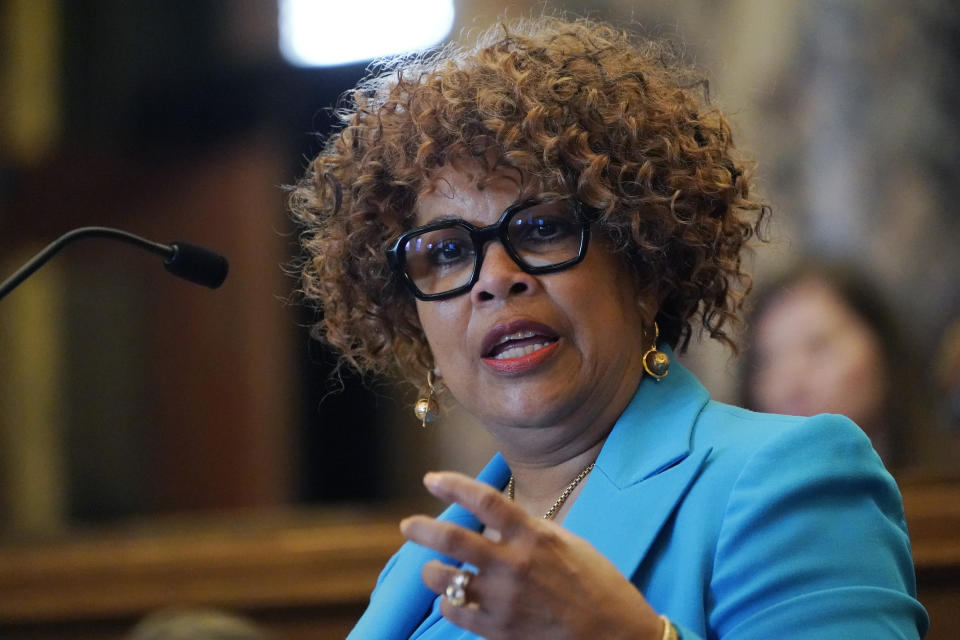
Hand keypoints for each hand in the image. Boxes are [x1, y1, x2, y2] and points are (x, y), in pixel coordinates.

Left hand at [400, 471, 663, 639]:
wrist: (616, 634)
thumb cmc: (598, 584)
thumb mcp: (567, 543)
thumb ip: (529, 532)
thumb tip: (497, 523)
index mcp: (534, 536)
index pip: (484, 501)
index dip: (453, 486)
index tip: (431, 479)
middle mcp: (514, 565)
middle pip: (452, 540)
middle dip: (422, 529)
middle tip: (407, 526)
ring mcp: (504, 600)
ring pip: (445, 580)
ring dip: (431, 572)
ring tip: (431, 569)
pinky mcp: (499, 631)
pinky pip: (456, 613)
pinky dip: (448, 604)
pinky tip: (452, 600)